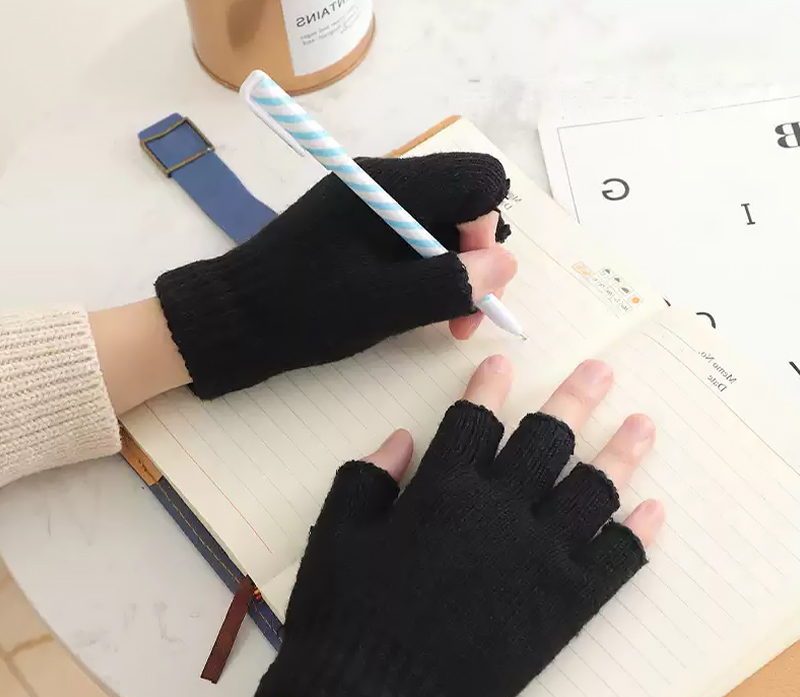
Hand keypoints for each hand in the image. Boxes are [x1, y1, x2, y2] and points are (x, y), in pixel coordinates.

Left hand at [155, 153, 516, 398]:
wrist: (235, 319)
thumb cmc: (304, 310)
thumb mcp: (383, 305)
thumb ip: (449, 283)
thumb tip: (506, 266)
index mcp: (389, 185)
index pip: (476, 180)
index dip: (487, 232)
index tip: (473, 281)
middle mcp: (385, 184)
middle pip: (463, 205)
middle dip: (475, 259)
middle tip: (464, 315)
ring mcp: (370, 207)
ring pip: (441, 229)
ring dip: (454, 273)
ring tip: (444, 321)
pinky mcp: (359, 231)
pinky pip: (413, 244)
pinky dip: (426, 276)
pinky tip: (417, 311)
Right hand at [252, 356, 663, 696]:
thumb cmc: (346, 616)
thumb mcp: (337, 534)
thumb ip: (367, 477)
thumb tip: (401, 438)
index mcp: (442, 491)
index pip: (474, 421)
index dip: (488, 387)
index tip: (504, 362)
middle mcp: (498, 512)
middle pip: (548, 439)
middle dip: (575, 398)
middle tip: (600, 373)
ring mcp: (539, 557)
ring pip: (592, 489)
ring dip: (621, 452)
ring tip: (642, 424)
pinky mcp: (564, 605)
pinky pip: (613, 560)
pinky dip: (636, 534)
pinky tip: (652, 511)